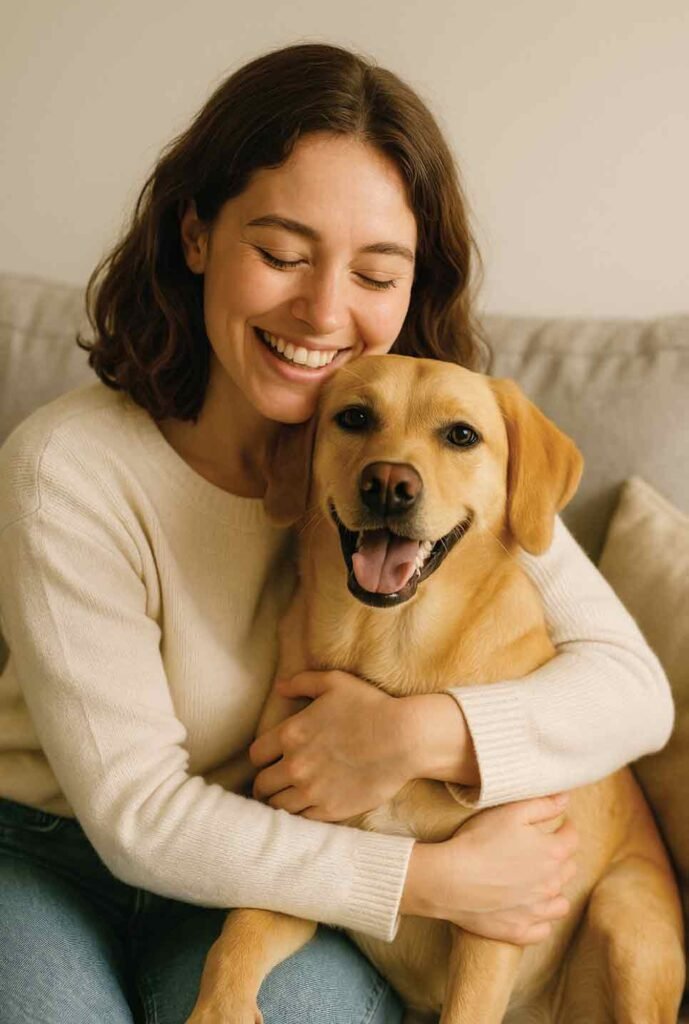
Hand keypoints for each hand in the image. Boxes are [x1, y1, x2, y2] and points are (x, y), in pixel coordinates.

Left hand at [249, 670, 414, 820]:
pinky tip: (306, 809)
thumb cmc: (371, 706)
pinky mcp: (330, 810)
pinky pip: (301, 820)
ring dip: (279, 802)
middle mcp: (295, 765)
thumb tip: (279, 687)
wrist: (404, 739)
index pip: (256, 755)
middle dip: (266, 784)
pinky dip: (300, 816)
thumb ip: (302, 682)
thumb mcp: (335, 683)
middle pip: (262, 785)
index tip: (269, 761)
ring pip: (278, 806)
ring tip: (286, 800)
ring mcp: (311, 791)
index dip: (262, 758)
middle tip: (273, 784)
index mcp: (290, 734)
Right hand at [401, 793, 577, 944]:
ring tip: (538, 880)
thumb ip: (543, 804)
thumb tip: (566, 799)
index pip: (572, 837)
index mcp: (552, 853)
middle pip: (568, 869)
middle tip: (543, 849)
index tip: (559, 825)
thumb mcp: (511, 812)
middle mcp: (551, 884)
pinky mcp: (520, 931)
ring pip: (560, 902)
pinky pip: (543, 929)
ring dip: (554, 890)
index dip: (566, 828)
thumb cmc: (479, 841)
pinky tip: (529, 909)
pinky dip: (540, 919)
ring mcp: (536, 911)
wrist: (450, 880)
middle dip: (560, 857)